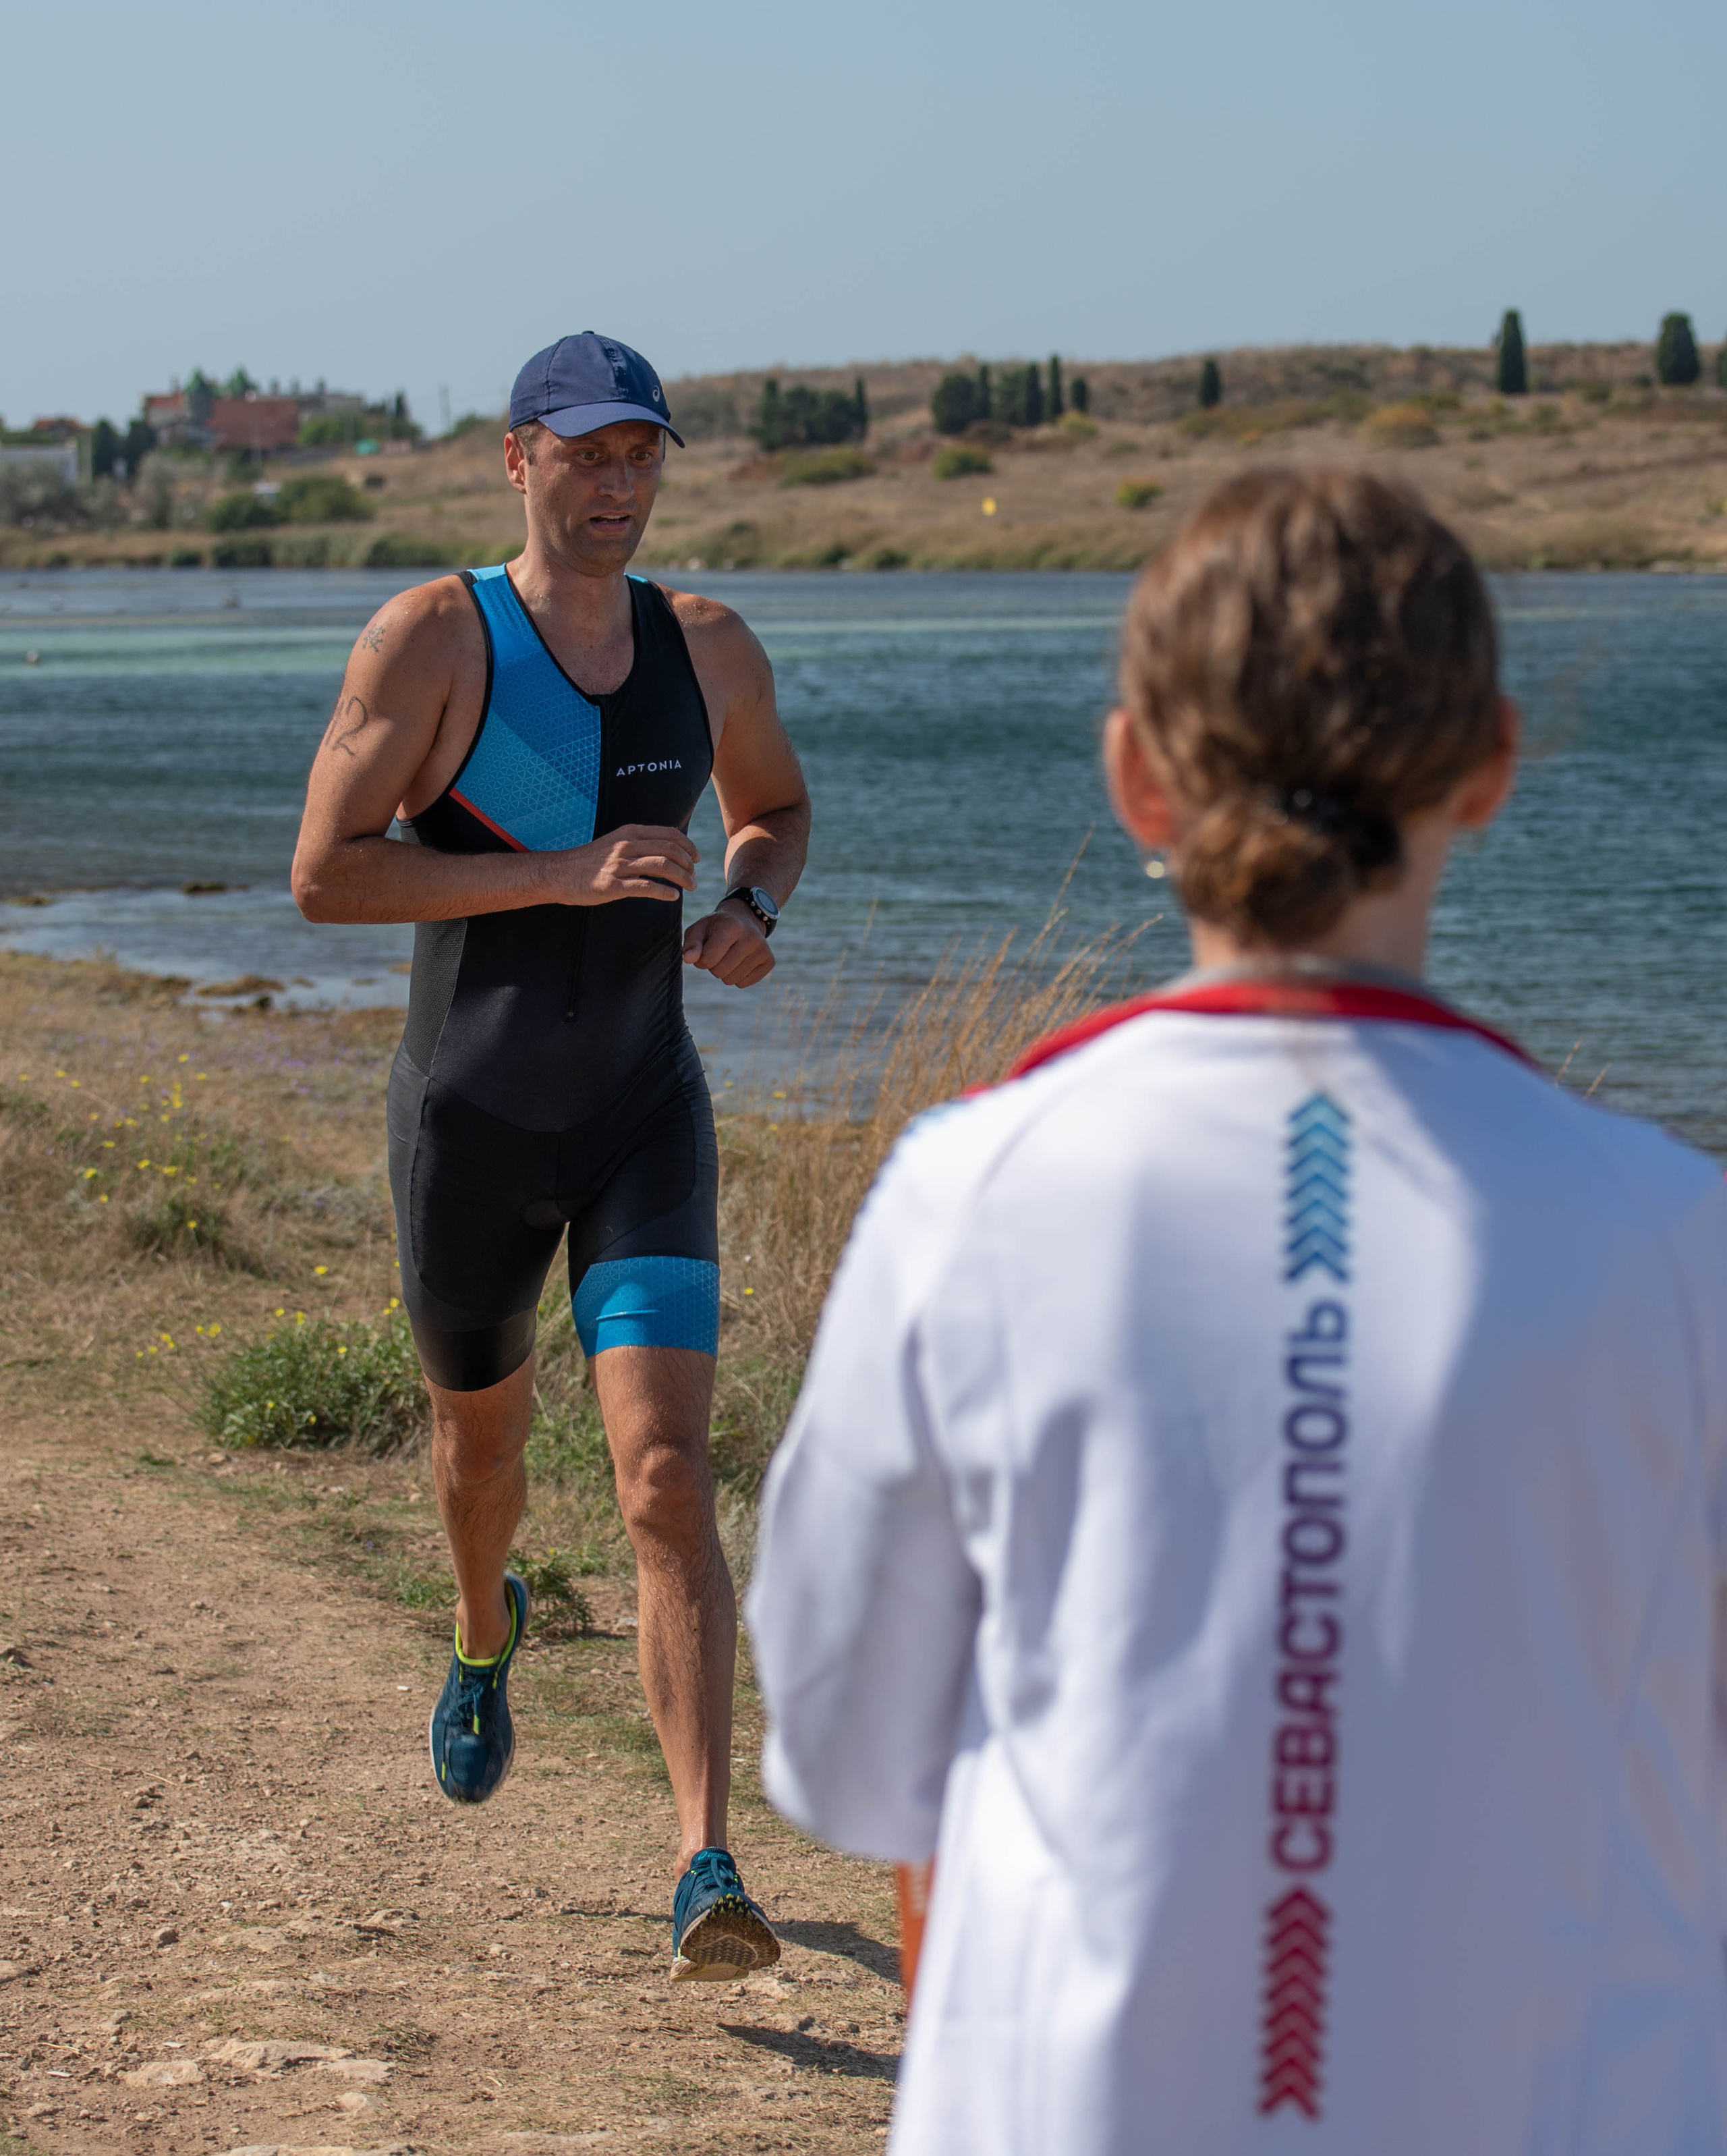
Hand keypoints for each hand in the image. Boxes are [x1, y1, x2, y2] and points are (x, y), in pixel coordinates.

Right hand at [545, 825, 697, 904]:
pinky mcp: (612, 885)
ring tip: (690, 886)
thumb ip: (637, 843)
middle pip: (670, 849)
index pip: (669, 833)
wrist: (558, 873)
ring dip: (682, 877)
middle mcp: (626, 845)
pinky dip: (664, 891)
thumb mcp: (614, 843)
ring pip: (662, 866)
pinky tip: (673, 896)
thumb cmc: (589, 862)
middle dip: (688, 863)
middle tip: (694, 875)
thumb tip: (665, 850)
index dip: (688, 845)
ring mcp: (619, 865)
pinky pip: (646, 886)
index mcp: (629, 833)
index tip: (696, 857)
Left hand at [682, 899, 774, 986]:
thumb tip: (688, 959)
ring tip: (729, 954)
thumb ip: (690, 944)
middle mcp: (751, 938)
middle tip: (719, 951)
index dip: (701, 959)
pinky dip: (737, 976)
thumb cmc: (717, 926)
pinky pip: (743, 983)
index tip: (705, 949)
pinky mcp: (769, 961)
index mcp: (732, 926)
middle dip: (713, 965)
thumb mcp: (699, 929)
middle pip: (719, 971)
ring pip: (731, 980)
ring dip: (725, 971)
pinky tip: (740, 960)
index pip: (708, 959)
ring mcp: (762, 950)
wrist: (745, 918)